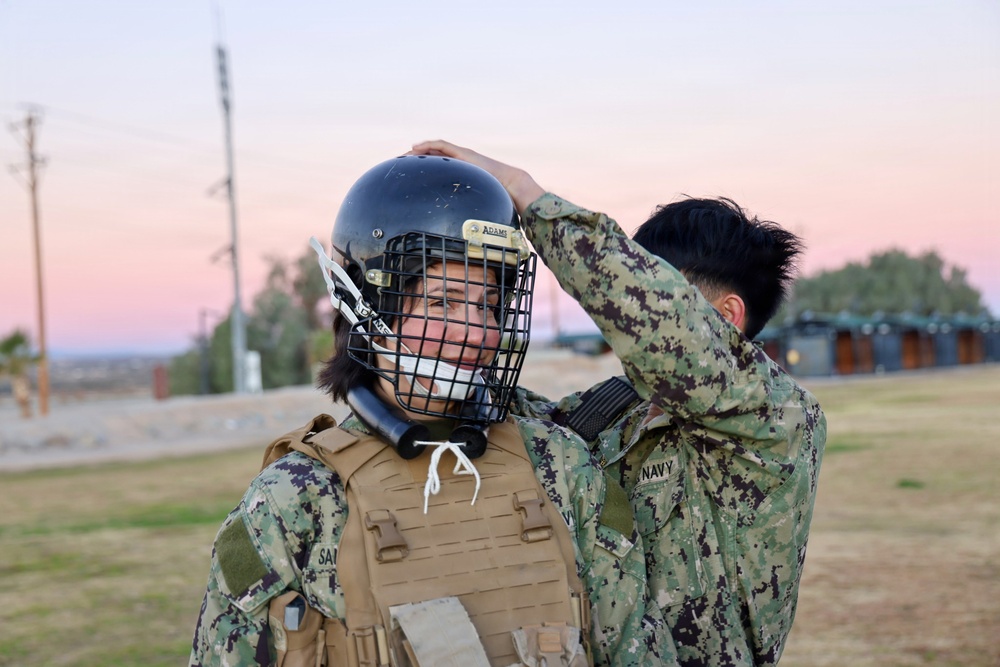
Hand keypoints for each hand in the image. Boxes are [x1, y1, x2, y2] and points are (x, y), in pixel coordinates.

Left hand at [408, 140, 544, 212]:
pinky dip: (428, 145)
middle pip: (430, 157)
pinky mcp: (463, 152)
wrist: (508, 185)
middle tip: (397, 165)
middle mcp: (457, 162)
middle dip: (413, 160)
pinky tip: (416, 148)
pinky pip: (442, 146)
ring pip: (433, 149)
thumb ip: (459, 210)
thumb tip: (450, 231)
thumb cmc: (493, 196)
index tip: (404, 177)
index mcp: (456, 173)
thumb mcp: (470, 204)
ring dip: (417, 152)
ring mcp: (460, 156)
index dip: (419, 170)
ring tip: (403, 156)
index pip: (433, 168)